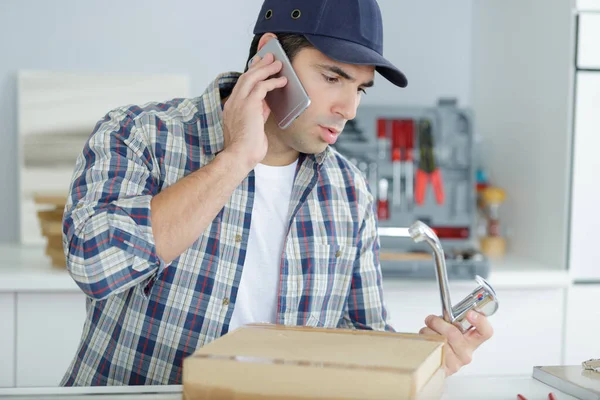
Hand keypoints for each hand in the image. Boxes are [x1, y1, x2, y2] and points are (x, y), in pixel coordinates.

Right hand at [221, 52, 286, 169]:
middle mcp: (233, 101)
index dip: (252, 73)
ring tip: (278, 64)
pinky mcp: (249, 104)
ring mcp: (239, 102)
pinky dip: (273, 82)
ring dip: (266, 69)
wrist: (240, 155)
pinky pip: (262, 87)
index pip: (242, 84)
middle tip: (270, 57)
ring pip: (252, 77)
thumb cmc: (246, 147)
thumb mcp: (253, 125)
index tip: (259, 65)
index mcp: (232, 107)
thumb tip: (266, 103)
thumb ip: (258, 112)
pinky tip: (282, 81)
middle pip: (246, 76)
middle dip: (259, 65)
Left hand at [419, 310, 493, 375]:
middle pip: (453, 333)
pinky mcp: (443, 368)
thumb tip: (448, 309)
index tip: (470, 313)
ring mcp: (456, 362)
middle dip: (437, 322)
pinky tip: (427, 342)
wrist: (433, 361)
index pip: (486, 331)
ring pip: (438, 340)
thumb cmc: (443, 341)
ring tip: (429, 333)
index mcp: (472, 340)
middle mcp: (466, 352)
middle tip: (432, 319)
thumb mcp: (451, 327)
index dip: (480, 322)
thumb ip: (453, 319)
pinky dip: (424, 341)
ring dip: (428, 332)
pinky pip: (431, 348)